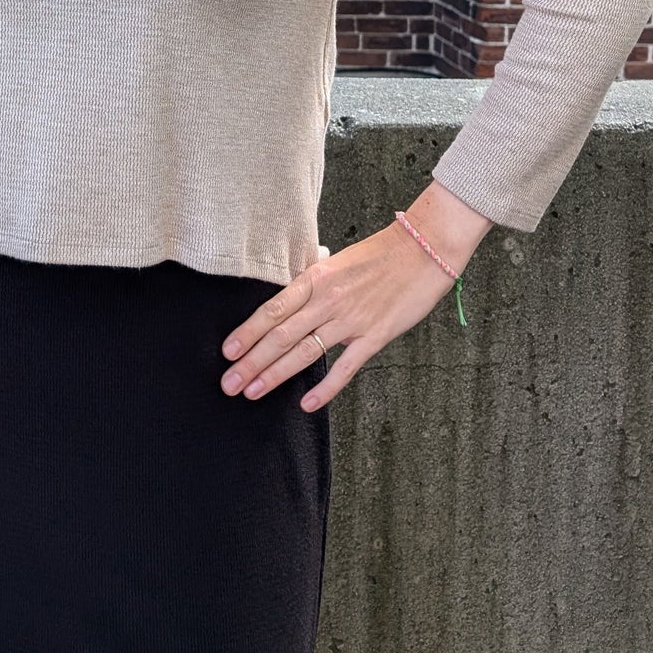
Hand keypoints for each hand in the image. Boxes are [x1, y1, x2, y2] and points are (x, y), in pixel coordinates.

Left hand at [220, 180, 491, 411]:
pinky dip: (324, 388)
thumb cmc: (382, 253)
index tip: (228, 351)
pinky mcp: (374, 335)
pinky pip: (344, 367)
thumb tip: (292, 302)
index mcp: (316, 277)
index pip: (272, 309)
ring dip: (275, 375)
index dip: (247, 332)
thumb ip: (315, 283)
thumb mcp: (339, 261)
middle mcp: (327, 299)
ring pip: (303, 352)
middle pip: (280, 335)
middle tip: (229, 383)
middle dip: (251, 362)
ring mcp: (350, 319)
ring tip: (252, 392)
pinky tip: (307, 403)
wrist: (424, 248)